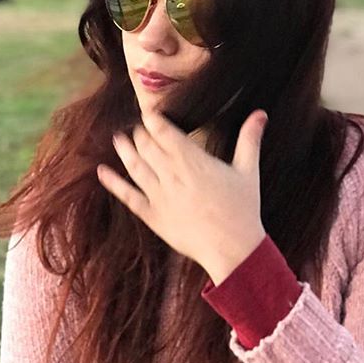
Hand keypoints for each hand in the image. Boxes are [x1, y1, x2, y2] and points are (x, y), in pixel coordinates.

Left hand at [97, 108, 267, 281]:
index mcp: (193, 161)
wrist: (232, 249)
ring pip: (135, 166)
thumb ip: (250, 139)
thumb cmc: (243, 210)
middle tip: (137, 128)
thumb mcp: (248, 171)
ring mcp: (159, 196)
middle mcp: (172, 175)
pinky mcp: (152, 216)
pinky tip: (102, 172)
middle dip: (140, 134)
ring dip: (124, 150)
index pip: (163, 131)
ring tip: (118, 139)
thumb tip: (260, 113)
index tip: (149, 112)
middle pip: (146, 146)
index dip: (152, 119)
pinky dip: (113, 183)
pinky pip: (128, 196)